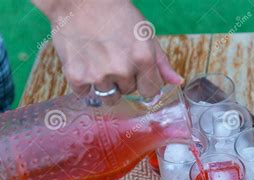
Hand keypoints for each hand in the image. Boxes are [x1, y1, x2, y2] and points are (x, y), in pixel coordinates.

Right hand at [33, 0, 182, 97]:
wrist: (79, 1)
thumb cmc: (115, 14)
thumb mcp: (145, 33)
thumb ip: (161, 61)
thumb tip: (177, 82)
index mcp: (143, 58)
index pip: (151, 91)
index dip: (144, 82)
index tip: (136, 72)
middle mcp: (122, 69)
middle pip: (128, 92)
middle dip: (124, 80)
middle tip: (113, 57)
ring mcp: (98, 75)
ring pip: (109, 97)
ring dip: (105, 85)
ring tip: (99, 62)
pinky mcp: (76, 77)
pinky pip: (85, 94)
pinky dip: (84, 83)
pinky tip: (84, 63)